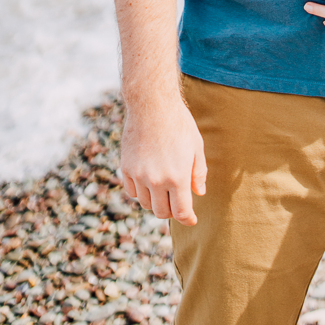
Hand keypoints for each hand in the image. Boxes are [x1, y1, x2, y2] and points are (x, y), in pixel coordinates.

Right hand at [120, 96, 206, 224]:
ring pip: (146, 204)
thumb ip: (198, 172)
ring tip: (164, 189)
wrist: (152, 104)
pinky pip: (132, 192)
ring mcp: (139, 175)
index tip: (191, 220)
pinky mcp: (126, 168)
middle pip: (162, 212)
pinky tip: (149, 181)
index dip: (187, 219)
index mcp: (177, 177)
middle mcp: (157, 180)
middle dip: (171, 210)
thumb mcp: (196, 146)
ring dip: (155, 201)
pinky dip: (141, 192)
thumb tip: (198, 193)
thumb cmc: (179, 124)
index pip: (181, 212)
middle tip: (177, 202)